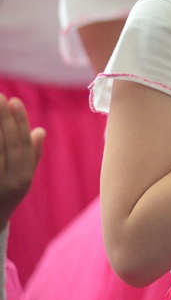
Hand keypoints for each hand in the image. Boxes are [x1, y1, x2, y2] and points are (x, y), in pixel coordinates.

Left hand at [0, 93, 44, 227]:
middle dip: (4, 120)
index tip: (14, 100)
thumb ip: (30, 156)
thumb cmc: (1, 199)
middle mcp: (10, 183)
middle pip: (8, 145)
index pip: (22, 144)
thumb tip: (39, 131)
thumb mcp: (19, 181)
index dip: (19, 122)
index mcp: (23, 179)